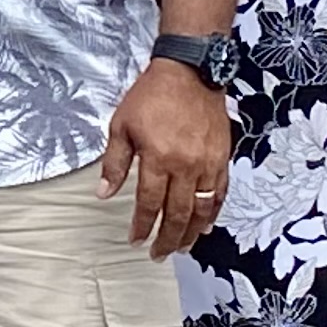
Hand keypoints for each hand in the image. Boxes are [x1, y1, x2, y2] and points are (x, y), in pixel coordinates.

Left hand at [98, 58, 228, 257]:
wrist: (190, 72)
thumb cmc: (152, 96)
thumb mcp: (122, 126)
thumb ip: (115, 164)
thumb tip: (104, 194)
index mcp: (159, 158)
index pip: (150, 203)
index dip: (142, 225)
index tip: (135, 239)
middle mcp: (186, 165)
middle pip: (177, 213)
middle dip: (167, 238)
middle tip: (159, 254)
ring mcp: (207, 163)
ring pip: (202, 209)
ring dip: (191, 232)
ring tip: (181, 247)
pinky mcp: (222, 158)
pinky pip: (219, 193)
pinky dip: (212, 213)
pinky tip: (205, 225)